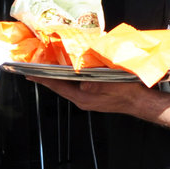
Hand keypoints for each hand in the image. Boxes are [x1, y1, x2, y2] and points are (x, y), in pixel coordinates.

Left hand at [28, 77, 146, 114]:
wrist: (140, 101)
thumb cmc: (126, 93)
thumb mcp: (108, 84)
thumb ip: (92, 84)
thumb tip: (81, 81)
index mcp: (83, 99)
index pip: (57, 87)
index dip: (42, 79)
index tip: (29, 74)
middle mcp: (82, 100)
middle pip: (60, 87)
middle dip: (47, 77)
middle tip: (35, 68)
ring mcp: (88, 99)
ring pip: (68, 86)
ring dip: (58, 77)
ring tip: (48, 66)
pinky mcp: (93, 97)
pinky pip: (77, 86)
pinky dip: (70, 77)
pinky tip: (70, 70)